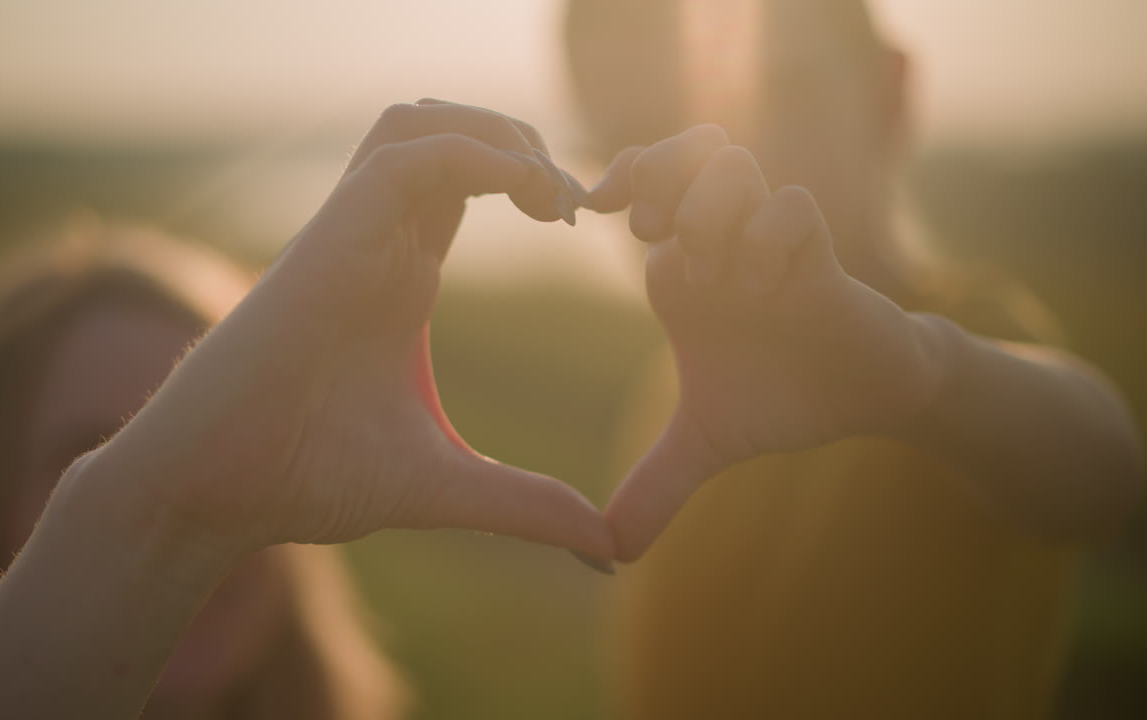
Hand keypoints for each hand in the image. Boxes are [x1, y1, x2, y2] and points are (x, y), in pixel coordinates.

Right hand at [81, 100, 611, 560]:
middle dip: (520, 142)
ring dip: (494, 134)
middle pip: (448, 132)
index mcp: (401, 279)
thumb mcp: (442, 485)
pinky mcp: (331, 236)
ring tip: (546, 192)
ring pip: (420, 122)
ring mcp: (351, 234)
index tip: (579, 225)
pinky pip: (403, 154)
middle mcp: (377, 243)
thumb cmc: (303, 476)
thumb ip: (523, 505)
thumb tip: (608, 549)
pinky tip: (523, 194)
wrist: (212, 488)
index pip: (467, 185)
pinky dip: (471, 154)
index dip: (530, 183)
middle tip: (573, 201)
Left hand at [589, 126, 944, 560]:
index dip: (609, 185)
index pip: (637, 188)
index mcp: (682, 268)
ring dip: (710, 214)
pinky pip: (792, 208)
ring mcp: (770, 243)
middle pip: (679, 153)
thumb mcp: (706, 444)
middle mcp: (721, 242)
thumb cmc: (781, 399)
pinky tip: (763, 289)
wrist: (861, 399)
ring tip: (713, 277)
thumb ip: (655, 486)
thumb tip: (605, 554)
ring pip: (733, 166)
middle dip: (654, 177)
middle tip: (644, 233)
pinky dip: (768, 240)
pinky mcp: (820, 254)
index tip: (583, 214)